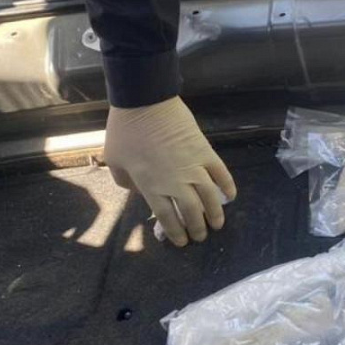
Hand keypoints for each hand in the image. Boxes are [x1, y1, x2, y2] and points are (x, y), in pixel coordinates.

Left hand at [104, 96, 236, 245]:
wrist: (145, 103)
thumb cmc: (125, 131)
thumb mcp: (115, 161)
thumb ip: (126, 181)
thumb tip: (138, 190)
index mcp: (152, 187)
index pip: (168, 217)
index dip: (176, 232)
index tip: (182, 241)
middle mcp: (176, 182)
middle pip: (192, 212)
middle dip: (198, 228)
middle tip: (200, 236)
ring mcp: (194, 167)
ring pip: (210, 198)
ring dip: (215, 214)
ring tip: (217, 224)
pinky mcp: (206, 153)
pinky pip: (221, 174)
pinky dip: (228, 186)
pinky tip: (230, 196)